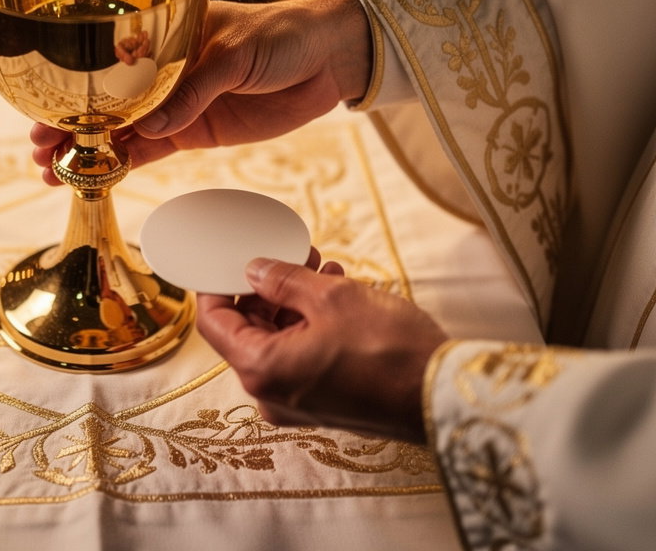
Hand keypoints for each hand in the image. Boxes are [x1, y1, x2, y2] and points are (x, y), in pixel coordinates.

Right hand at [32, 0, 372, 184]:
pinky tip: (95, 178)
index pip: (107, 68)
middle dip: (69, 130)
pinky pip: (153, 150)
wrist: (330, 57)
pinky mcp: (198, 130)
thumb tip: (149, 127)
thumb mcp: (237, 53)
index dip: (74, 94)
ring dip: (89, 154)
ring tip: (54, 175)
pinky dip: (124, 164)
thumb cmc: (283, 36)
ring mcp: (177, 103)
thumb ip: (194, 90)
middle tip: (40, 155)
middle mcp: (162, 72)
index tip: (42, 116)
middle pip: (105, 105)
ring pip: (122, 132)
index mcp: (164, 37)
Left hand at [195, 253, 447, 443]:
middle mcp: (271, 394)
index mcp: (261, 370)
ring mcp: (298, 402)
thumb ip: (282, 280)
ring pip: (278, 341)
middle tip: (288, 252)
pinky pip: (301, 357)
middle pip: (246, 330)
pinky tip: (336, 290)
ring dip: (293, 301)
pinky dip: (310, 324)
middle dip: (264, 287)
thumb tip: (254, 269)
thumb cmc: (389, 350)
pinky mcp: (324, 402)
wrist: (442, 395)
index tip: (227, 257)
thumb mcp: (331, 297)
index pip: (214, 322)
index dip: (216, 284)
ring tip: (321, 265)